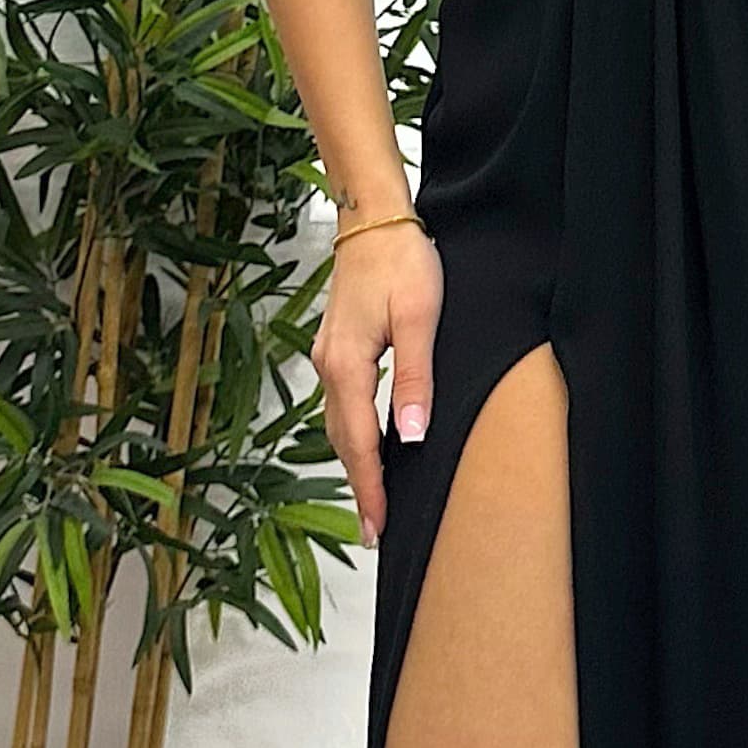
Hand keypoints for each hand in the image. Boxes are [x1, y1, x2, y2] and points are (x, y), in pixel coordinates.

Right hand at [313, 220, 441, 546]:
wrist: (373, 218)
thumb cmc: (402, 260)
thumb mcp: (420, 320)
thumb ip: (414, 380)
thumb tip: (411, 436)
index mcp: (348, 366)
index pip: (359, 443)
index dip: (370, 488)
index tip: (378, 527)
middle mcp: (329, 366)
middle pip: (342, 441)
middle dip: (359, 486)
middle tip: (375, 529)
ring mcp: (327, 357)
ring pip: (338, 424)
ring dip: (354, 462)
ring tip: (373, 498)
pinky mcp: (335, 347)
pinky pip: (341, 404)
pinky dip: (352, 433)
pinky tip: (368, 444)